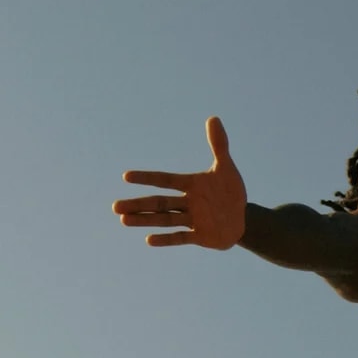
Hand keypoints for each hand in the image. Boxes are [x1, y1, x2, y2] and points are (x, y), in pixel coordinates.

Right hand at [113, 117, 246, 248]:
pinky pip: (181, 237)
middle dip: (138, 205)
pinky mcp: (200, 236)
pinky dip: (167, 239)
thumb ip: (219, 145)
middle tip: (115, 207)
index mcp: (191, 185)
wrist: (242, 218)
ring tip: (123, 220)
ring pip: (165, 220)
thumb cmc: (230, 192)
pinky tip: (149, 239)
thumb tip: (213, 118)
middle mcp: (187, 202)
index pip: (165, 180)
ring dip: (145, 220)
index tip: (126, 176)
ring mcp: (192, 220)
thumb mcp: (227, 168)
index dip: (147, 178)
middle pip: (159, 203)